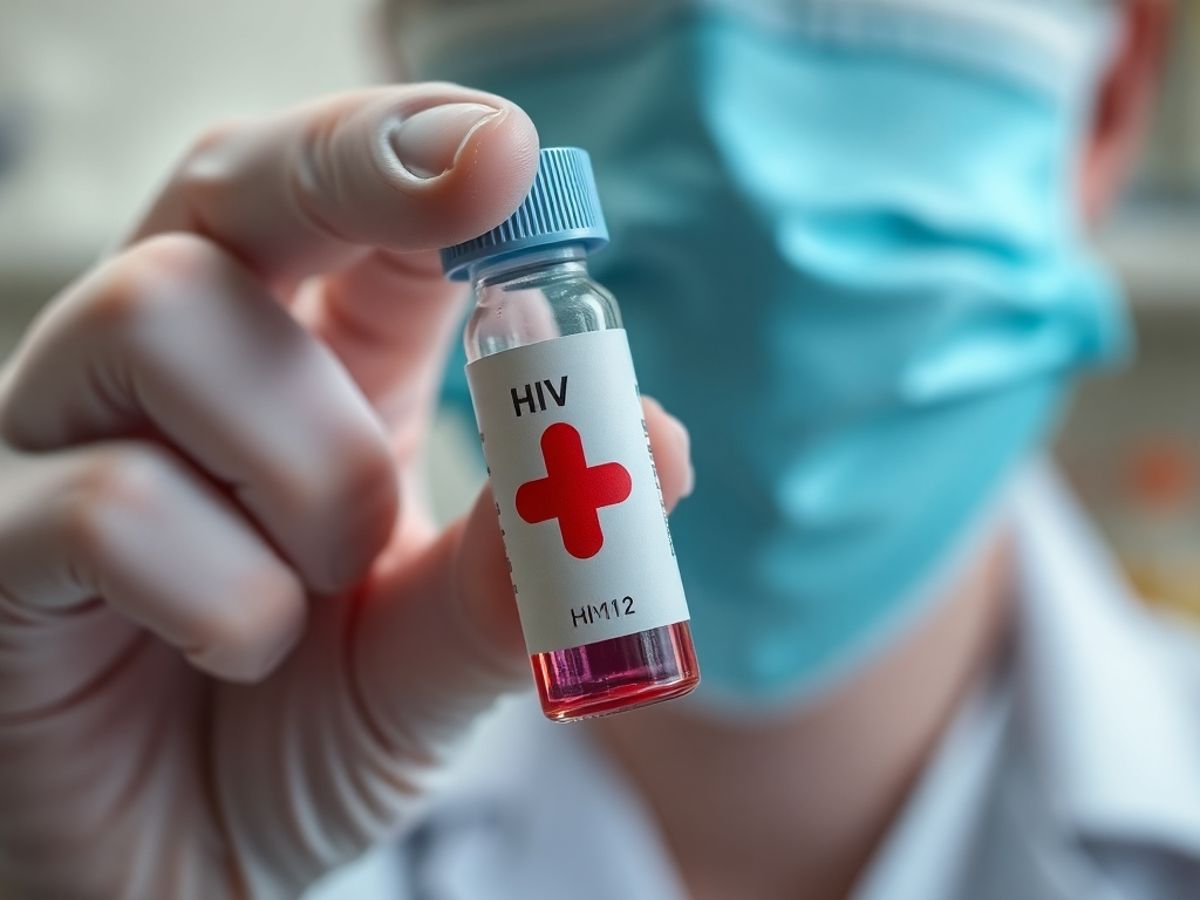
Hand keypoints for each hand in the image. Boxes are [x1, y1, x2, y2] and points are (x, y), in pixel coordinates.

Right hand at [0, 85, 693, 898]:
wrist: (191, 869)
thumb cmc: (315, 732)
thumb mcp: (448, 647)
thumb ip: (531, 559)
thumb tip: (658, 442)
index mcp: (308, 372)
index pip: (351, 214)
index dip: (425, 154)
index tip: (513, 154)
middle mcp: (182, 372)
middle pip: (230, 187)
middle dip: (352, 161)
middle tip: (478, 172)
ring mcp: (70, 437)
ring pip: (166, 315)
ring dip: (307, 463)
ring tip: (328, 580)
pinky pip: (109, 503)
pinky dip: (226, 593)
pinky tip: (237, 654)